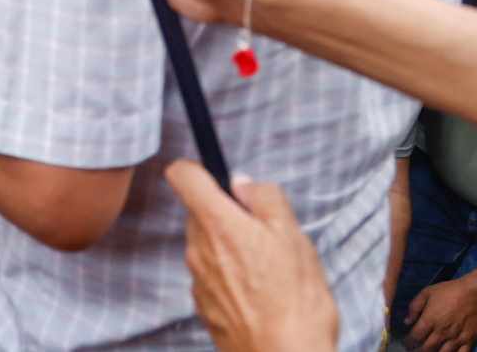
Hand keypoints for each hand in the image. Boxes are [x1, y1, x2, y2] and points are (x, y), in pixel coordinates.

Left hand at [165, 161, 337, 351]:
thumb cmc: (295, 300)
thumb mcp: (294, 236)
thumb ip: (265, 198)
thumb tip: (243, 182)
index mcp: (217, 223)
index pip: (182, 175)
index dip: (199, 170)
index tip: (220, 180)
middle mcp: (197, 248)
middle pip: (200, 213)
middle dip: (227, 215)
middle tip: (264, 235)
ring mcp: (197, 280)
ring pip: (207, 246)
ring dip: (231, 248)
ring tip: (269, 271)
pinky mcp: (203, 306)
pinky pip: (212, 276)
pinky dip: (231, 277)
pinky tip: (260, 294)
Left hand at [406, 272, 476, 351]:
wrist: (475, 293)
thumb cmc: (449, 291)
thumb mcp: (427, 293)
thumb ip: (414, 307)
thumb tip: (407, 321)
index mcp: (429, 320)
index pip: (415, 337)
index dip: (409, 342)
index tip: (407, 343)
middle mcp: (441, 333)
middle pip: (426, 348)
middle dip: (418, 350)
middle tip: (415, 350)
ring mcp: (456, 338)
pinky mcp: (469, 341)